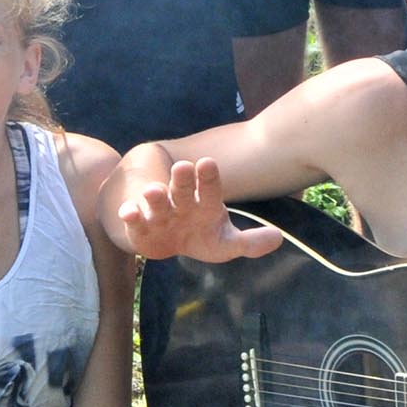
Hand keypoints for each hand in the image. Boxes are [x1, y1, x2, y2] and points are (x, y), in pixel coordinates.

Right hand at [118, 157, 283, 262]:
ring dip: (155, 195)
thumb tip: (278, 238)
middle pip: (182, 187)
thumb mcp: (227, 244)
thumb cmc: (203, 236)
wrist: (170, 243)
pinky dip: (130, 216)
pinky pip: (134, 220)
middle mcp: (181, 201)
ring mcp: (160, 213)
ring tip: (153, 191)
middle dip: (182, 179)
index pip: (209, 186)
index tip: (208, 162)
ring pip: (157, 200)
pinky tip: (128, 212)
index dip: (208, 176)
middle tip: (182, 167)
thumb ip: (250, 242)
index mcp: (205, 202)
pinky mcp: (141, 227)